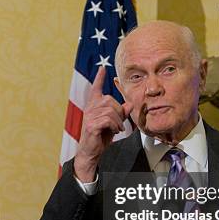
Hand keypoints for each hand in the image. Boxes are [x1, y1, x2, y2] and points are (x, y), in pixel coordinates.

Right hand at [74, 67, 131, 181]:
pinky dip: (115, 126)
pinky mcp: (91, 125)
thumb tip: (129, 104)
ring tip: (116, 129)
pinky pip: (108, 119)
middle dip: (119, 112)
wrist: (91, 151)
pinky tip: (114, 131)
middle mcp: (90, 108)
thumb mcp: (114, 123)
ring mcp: (89, 116)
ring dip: (118, 121)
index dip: (99, 78)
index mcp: (94, 105)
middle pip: (110, 100)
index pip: (96, 88)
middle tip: (118, 123)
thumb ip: (121, 113)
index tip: (102, 68)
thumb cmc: (101, 136)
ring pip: (111, 110)